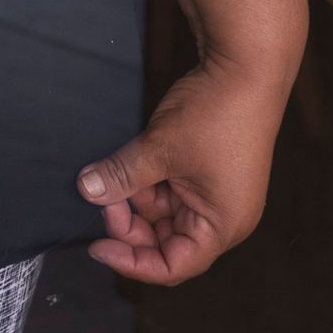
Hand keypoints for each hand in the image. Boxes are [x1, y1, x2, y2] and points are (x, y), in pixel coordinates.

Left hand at [77, 63, 283, 284]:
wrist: (246, 66)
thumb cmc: (215, 114)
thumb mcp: (160, 149)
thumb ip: (121, 176)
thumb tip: (86, 191)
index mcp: (221, 226)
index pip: (172, 266)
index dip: (131, 261)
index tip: (96, 244)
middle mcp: (223, 217)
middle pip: (166, 241)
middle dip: (130, 223)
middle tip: (103, 195)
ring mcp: (216, 193)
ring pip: (164, 212)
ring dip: (137, 197)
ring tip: (117, 169)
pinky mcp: (208, 171)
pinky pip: (171, 188)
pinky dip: (148, 180)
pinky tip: (131, 162)